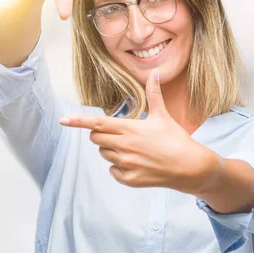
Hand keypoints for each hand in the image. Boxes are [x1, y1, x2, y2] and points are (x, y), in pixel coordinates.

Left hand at [59, 69, 221, 193]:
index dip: (78, 121)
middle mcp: (124, 146)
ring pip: (104, 154)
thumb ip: (154, 94)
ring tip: (133, 149)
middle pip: (96, 138)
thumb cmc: (176, 139)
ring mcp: (126, 164)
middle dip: (101, 134)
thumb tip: (155, 73)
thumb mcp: (163, 116)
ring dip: (111, 150)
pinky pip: (113, 171)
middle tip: (119, 134)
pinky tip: (136, 163)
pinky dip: (119, 168)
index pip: (97, 123)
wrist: (189, 166)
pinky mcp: (129, 179)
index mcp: (130, 128)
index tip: (64, 120)